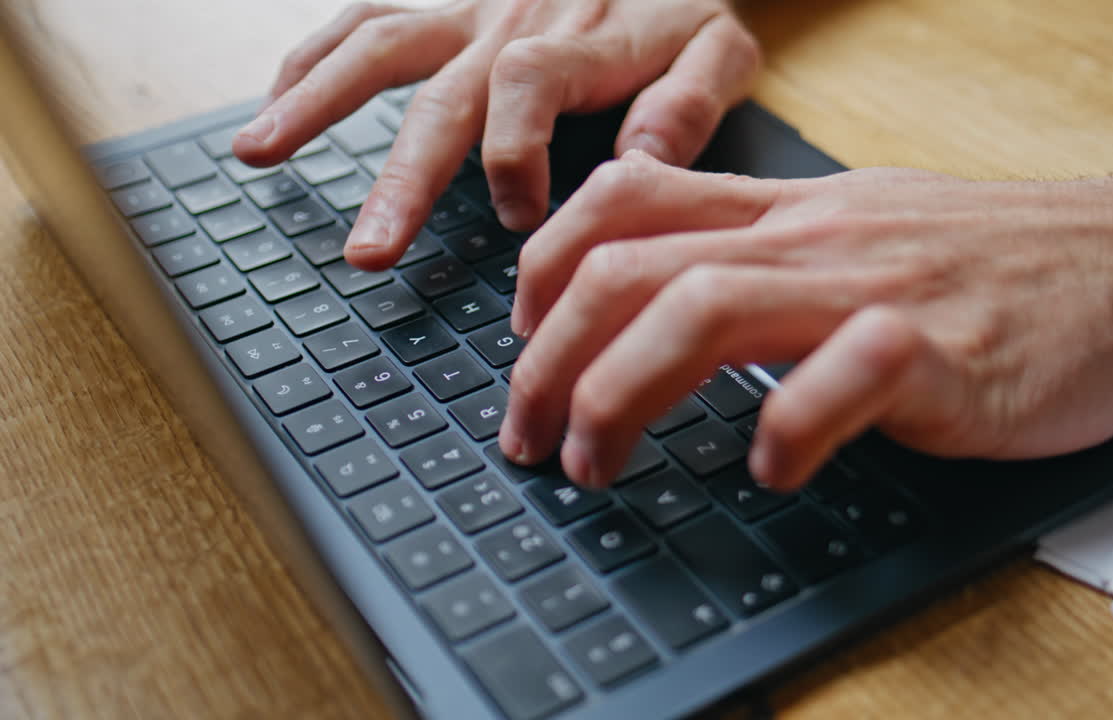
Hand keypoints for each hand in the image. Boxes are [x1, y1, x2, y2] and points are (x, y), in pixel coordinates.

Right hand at [232, 0, 759, 270]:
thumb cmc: (685, 6)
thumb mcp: (721, 49)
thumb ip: (689, 103)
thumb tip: (638, 162)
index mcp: (582, 39)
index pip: (528, 86)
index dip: (516, 153)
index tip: (521, 218)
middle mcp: (512, 24)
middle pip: (442, 93)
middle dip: (401, 178)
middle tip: (368, 251)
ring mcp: (468, 13)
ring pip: (380, 48)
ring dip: (316, 102)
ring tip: (257, 152)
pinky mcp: (442, 10)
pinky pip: (369, 21)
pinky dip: (316, 57)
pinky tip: (276, 100)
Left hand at [499, 151, 1112, 491]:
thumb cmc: (998, 259)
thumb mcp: (866, 226)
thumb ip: (769, 253)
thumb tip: (670, 303)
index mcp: (790, 209)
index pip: (627, 200)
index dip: (546, 265)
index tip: (523, 334)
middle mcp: (816, 238)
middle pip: (633, 267)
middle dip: (549, 357)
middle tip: (528, 432)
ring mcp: (876, 289)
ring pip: (703, 308)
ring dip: (621, 393)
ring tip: (596, 460)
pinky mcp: (943, 352)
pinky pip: (838, 382)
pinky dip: (783, 434)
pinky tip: (769, 472)